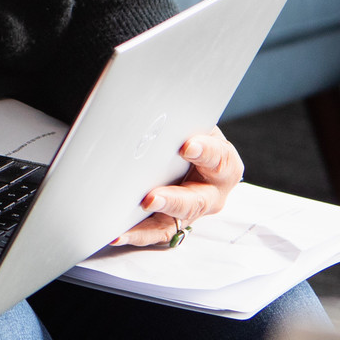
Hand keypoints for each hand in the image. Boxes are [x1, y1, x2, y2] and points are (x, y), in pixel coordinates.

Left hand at [115, 126, 242, 246]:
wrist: (193, 153)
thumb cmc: (192, 134)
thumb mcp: (196, 124)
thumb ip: (185, 121)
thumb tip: (156, 105)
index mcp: (224, 163)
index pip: (218, 158)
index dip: (204, 151)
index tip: (187, 145)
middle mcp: (213, 193)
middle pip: (196, 201)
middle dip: (172, 200)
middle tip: (150, 198)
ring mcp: (193, 212)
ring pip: (173, 223)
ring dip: (147, 226)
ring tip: (123, 227)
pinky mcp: (173, 224)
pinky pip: (155, 233)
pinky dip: (136, 234)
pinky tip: (115, 233)